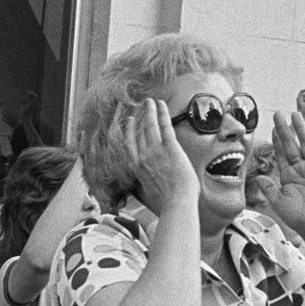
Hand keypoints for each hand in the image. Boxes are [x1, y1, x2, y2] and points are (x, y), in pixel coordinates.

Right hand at [111, 99, 196, 216]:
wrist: (176, 204)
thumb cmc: (164, 204)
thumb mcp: (146, 194)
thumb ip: (142, 185)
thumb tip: (142, 187)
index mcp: (136, 168)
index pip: (129, 145)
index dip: (129, 131)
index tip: (129, 122)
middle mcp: (142, 157)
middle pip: (139, 132)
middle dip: (140, 117)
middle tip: (142, 106)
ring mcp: (155, 151)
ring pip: (149, 126)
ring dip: (149, 111)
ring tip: (150, 101)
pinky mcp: (170, 147)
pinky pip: (164, 125)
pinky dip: (162, 113)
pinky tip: (161, 104)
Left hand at [257, 109, 304, 232]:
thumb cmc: (297, 217)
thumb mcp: (278, 202)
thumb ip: (268, 188)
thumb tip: (259, 177)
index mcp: (287, 176)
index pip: (279, 153)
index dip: (275, 140)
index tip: (272, 127)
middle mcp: (298, 169)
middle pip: (290, 144)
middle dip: (284, 129)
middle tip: (279, 113)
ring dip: (300, 129)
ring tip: (295, 114)